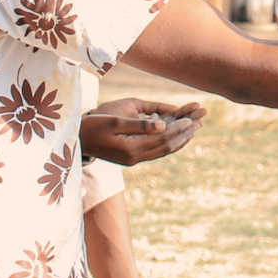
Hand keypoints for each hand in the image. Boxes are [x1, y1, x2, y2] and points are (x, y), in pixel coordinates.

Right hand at [81, 99, 206, 165]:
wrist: (76, 139)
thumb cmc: (94, 125)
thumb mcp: (116, 121)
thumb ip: (140, 124)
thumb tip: (162, 125)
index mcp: (132, 148)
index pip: (164, 139)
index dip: (180, 129)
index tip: (193, 118)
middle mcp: (135, 157)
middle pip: (167, 146)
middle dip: (184, 134)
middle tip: (201, 122)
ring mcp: (133, 159)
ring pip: (163, 150)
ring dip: (179, 139)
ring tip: (194, 129)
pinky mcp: (131, 157)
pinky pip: (155, 151)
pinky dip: (168, 143)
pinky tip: (176, 136)